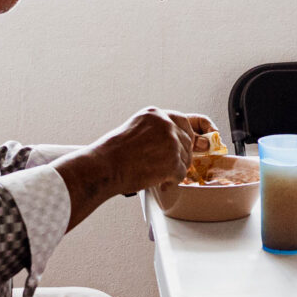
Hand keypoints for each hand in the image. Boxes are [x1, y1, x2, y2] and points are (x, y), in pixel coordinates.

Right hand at [92, 107, 216, 194]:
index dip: (187, 135)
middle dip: (180, 156)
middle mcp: (165, 124)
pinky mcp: (172, 161)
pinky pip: (181, 173)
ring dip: (174, 169)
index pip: (182, 121)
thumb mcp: (134, 129)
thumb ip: (154, 131)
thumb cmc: (112, 153)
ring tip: (158, 174)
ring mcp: (171, 142)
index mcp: (155, 114)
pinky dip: (172, 181)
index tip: (191, 143)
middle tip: (168, 166)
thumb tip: (170, 142)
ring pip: (185, 158)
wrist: (104, 166)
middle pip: (186, 141)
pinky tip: (160, 181)